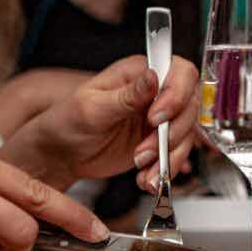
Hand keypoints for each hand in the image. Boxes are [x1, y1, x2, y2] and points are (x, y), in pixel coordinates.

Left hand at [0, 55, 199, 191]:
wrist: (62, 154)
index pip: (179, 72)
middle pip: (189, 106)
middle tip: (144, 152)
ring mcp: (161, 117)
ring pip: (187, 133)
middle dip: (170, 134)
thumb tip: (153, 76)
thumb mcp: (93, 107)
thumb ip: (127, 95)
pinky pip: (177, 153)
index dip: (176, 94)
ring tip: (144, 170)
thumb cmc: (67, 122)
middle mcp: (155, 92)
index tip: (155, 119)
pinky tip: (147, 178)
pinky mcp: (161, 140)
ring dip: (169, 156)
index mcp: (139, 73)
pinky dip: (166, 169)